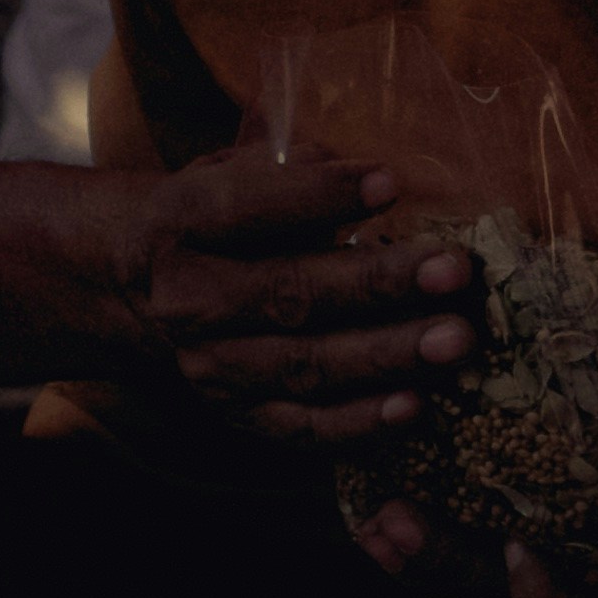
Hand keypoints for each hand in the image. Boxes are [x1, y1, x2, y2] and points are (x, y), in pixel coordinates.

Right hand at [108, 144, 475, 446]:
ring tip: (455, 341)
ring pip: (304, 367)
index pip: (247, 208)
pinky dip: (359, 424)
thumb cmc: (219, 216)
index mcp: (182, 224)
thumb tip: (374, 176)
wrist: (141, 288)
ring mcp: (212, 367)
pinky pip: (302, 430)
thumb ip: (295, 168)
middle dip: (378, 285)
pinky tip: (416, 408)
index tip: (389, 184)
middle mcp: (189, 301)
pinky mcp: (237, 417)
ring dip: (386, 356)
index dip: (319, 198)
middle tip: (454, 272)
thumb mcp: (235, 170)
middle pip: (288, 294)